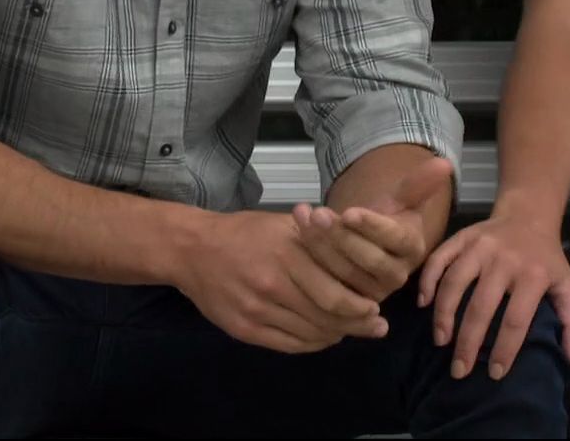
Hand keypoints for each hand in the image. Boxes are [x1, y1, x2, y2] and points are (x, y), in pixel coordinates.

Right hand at [175, 210, 387, 353]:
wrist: (192, 249)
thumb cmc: (244, 232)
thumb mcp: (284, 224)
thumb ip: (319, 241)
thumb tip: (362, 254)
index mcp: (285, 253)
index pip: (334, 290)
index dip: (359, 305)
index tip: (376, 308)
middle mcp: (271, 285)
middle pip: (326, 316)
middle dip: (357, 324)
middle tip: (375, 326)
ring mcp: (256, 310)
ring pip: (310, 334)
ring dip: (336, 334)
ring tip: (351, 330)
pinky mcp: (244, 329)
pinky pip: (289, 344)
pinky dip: (312, 343)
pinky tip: (323, 335)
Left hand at [291, 156, 451, 300]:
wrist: (364, 242)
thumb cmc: (381, 219)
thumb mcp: (398, 200)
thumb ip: (417, 184)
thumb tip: (444, 163)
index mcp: (412, 248)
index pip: (394, 239)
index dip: (372, 226)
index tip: (349, 212)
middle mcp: (397, 275)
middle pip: (368, 259)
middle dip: (341, 236)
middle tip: (318, 213)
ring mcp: (372, 293)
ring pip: (345, 274)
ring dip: (320, 245)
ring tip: (303, 218)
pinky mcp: (348, 304)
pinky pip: (328, 287)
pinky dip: (309, 261)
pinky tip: (296, 233)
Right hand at [418, 213, 569, 379]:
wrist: (528, 214)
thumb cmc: (546, 259)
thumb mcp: (567, 287)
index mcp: (533, 275)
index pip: (515, 319)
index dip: (505, 349)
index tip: (495, 373)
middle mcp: (504, 260)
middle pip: (481, 306)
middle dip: (468, 342)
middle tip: (459, 370)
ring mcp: (479, 246)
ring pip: (454, 282)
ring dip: (443, 315)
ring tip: (441, 342)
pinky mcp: (461, 237)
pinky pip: (439, 259)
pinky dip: (427, 281)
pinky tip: (423, 305)